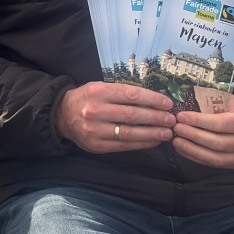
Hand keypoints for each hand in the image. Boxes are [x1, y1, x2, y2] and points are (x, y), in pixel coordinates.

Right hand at [55, 82, 176, 153]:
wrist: (63, 115)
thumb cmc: (87, 99)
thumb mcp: (100, 88)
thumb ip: (122, 93)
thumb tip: (153, 101)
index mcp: (98, 92)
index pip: (130, 95)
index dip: (152, 99)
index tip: (167, 103)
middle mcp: (95, 110)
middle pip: (132, 115)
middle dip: (156, 118)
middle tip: (171, 120)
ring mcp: (95, 130)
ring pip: (130, 133)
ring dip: (152, 133)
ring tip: (167, 133)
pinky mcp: (97, 145)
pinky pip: (124, 145)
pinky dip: (142, 144)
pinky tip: (154, 141)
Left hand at [173, 94, 233, 169]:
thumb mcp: (226, 100)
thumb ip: (209, 106)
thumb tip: (182, 112)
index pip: (219, 124)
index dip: (198, 122)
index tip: (180, 117)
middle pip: (217, 143)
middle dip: (193, 136)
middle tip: (176, 129)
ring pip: (215, 157)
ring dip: (192, 150)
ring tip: (176, 141)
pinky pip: (214, 164)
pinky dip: (196, 157)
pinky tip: (183, 150)